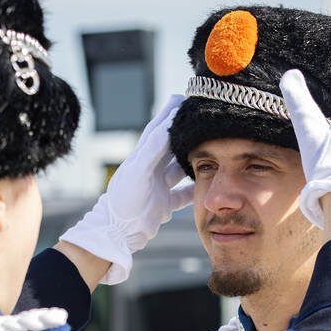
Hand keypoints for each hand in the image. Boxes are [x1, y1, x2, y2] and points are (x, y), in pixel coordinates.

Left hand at [59, 95, 192, 283]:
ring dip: (194, 160)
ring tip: (212, 149)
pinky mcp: (166, 204)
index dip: (170, 114)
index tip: (183, 98)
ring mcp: (160, 186)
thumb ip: (152, 149)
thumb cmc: (122, 201)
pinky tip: (209, 182)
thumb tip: (168, 125)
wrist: (119, 233)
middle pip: (173, 147)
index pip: (159, 130)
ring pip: (181, 169)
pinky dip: (196, 188)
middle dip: (186, 134)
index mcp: (143, 158)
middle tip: (203, 120)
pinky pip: (185, 194)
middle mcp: (152, 170)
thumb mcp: (137, 172)